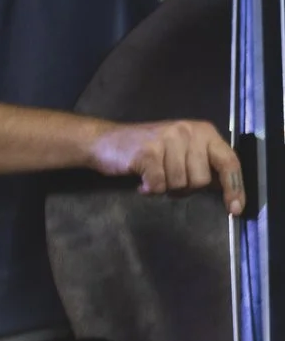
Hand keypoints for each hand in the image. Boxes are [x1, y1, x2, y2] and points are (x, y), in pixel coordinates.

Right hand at [86, 118, 244, 213]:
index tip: (235, 209)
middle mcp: (188, 131)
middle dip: (185, 187)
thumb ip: (204, 165)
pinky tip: (141, 180)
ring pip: (180, 184)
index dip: (234, 188)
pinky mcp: (147, 152)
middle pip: (201, 180)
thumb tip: (228, 191)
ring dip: (165, 187)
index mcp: (203, 132)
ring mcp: (167, 139)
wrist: (105, 141)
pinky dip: (149, 189)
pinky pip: (158, 185)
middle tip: (168, 178)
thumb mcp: (182, 152)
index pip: (229, 162)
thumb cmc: (147, 150)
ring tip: (153, 176)